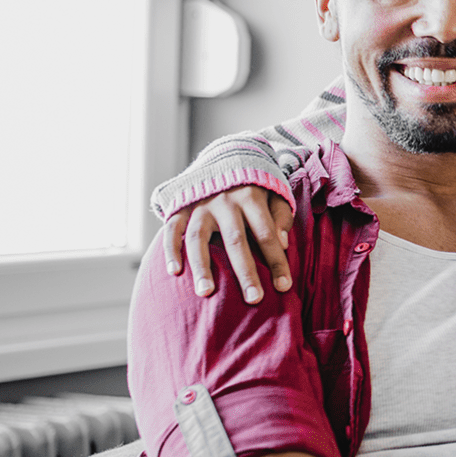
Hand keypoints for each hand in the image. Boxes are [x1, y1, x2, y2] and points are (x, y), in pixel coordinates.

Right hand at [163, 185, 293, 303]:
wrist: (224, 157)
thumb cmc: (255, 187)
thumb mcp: (275, 193)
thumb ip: (281, 217)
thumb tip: (283, 243)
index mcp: (251, 197)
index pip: (266, 233)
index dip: (276, 260)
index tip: (284, 286)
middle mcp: (224, 200)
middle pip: (235, 240)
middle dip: (245, 271)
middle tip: (253, 299)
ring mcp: (199, 204)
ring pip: (198, 237)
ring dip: (202, 266)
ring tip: (206, 293)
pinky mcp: (180, 207)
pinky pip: (171, 230)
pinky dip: (171, 250)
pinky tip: (174, 272)